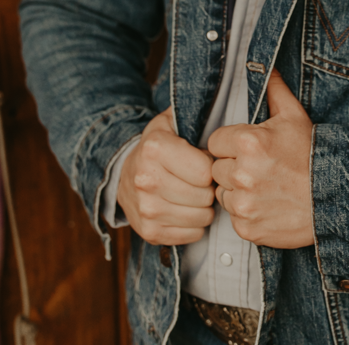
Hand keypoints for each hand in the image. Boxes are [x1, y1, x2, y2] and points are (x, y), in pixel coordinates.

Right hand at [117, 106, 214, 244]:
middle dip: (208, 188)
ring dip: (202, 207)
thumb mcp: (171, 121)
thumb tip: (224, 114)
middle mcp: (146, 180)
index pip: (205, 171)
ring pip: (201, 218)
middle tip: (198, 180)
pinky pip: (192, 235)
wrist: (125, 173)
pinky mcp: (148, 232)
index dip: (210, 167)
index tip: (202, 161)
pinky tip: (183, 209)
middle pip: (204, 196)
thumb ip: (195, 114)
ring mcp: (145, 209)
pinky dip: (193, 224)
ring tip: (192, 193)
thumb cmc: (159, 145)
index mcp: (154, 149)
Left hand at [208, 69, 313, 248]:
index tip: (248, 149)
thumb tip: (264, 65)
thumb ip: (273, 89)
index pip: (215, 142)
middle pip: (216, 168)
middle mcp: (241, 172)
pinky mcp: (248, 228)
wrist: (336, 197)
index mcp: (247, 141)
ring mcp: (244, 203)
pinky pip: (234, 218)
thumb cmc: (312, 154)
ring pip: (223, 193)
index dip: (230, 144)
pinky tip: (267, 204)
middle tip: (258, 168)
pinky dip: (247, 213)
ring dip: (237, 191)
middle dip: (232, 167)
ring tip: (264, 186)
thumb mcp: (294, 115)